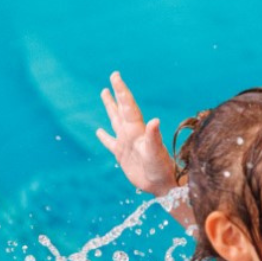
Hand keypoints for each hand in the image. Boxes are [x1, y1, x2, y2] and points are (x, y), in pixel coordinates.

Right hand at [95, 72, 177, 196]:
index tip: (115, 76)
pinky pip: (110, 143)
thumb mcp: (156, 152)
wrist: (162, 185)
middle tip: (113, 76)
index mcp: (138, 130)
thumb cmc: (161, 168)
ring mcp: (126, 143)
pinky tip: (99, 131)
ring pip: (115, 120)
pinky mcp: (122, 155)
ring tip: (104, 92)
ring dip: (110, 107)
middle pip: (121, 108)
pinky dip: (104, 137)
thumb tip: (155, 120)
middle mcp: (131, 133)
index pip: (128, 106)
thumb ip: (153, 137)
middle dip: (117, 93)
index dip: (121, 91)